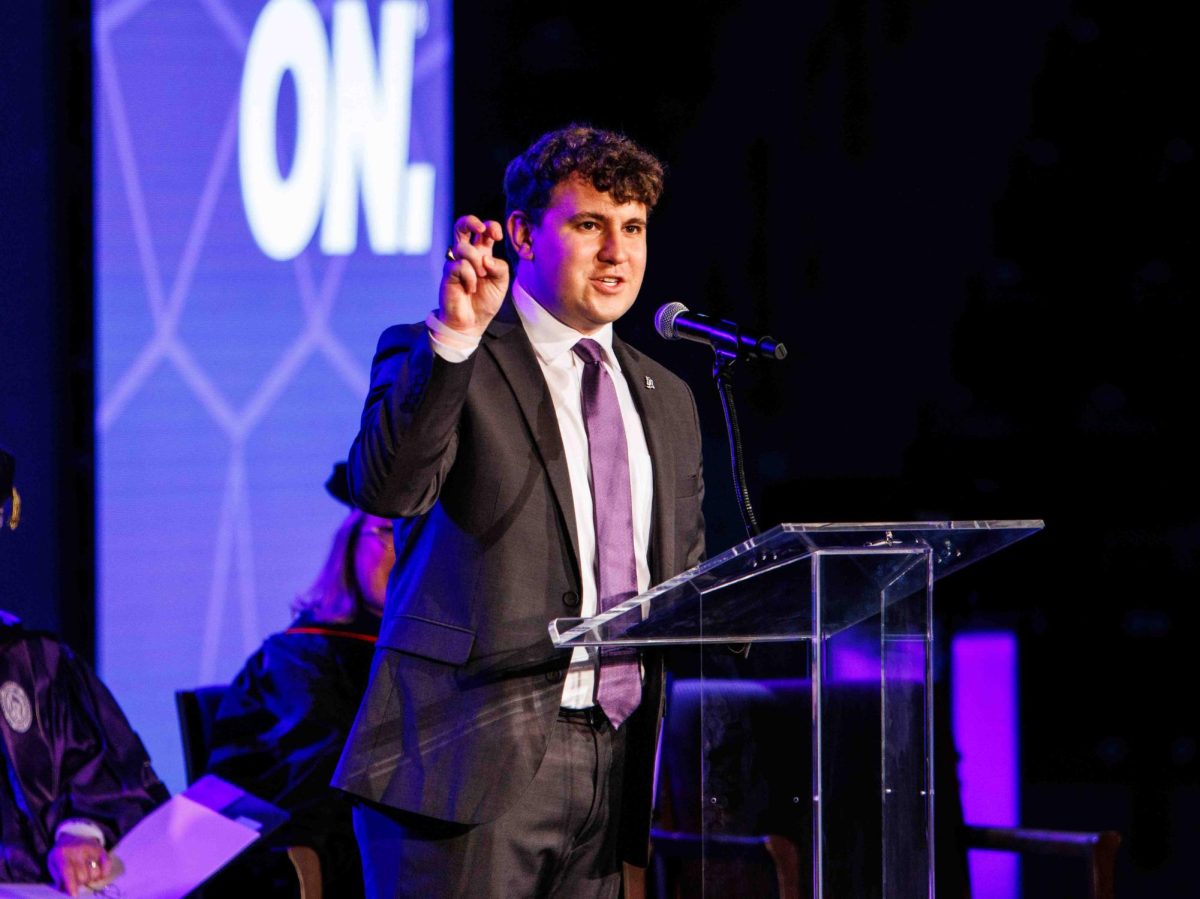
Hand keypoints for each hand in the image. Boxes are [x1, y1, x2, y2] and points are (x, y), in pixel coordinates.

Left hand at [48, 835, 111, 896]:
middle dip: (80, 882)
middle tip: (77, 879)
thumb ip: (58, 879)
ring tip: (86, 874)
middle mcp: (78, 851)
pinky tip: (99, 874)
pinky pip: (107, 864)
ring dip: (91, 878)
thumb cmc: (62, 855)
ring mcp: (91, 849)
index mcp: (62, 855)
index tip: (74, 895)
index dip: (71, 886)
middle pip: (82, 876)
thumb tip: (65, 892)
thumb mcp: (53, 864)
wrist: (73, 834)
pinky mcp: (101, 849)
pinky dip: (104, 873)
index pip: (68, 872)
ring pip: (94, 873)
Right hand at [438, 215, 508, 333]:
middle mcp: (468, 255)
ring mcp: (456, 262)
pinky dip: (470, 277)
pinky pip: (460, 265)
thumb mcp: (501, 284)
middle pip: (462, 226)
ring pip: (463, 247)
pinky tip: (470, 288)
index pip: (484, 231)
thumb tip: (486, 258)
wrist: (471, 322)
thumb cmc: (485, 302)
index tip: (497, 237)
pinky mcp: (448, 273)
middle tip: (481, 231)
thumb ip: (500, 268)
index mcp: (483, 253)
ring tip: (481, 278)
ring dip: (476, 262)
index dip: (490, 227)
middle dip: (471, 222)